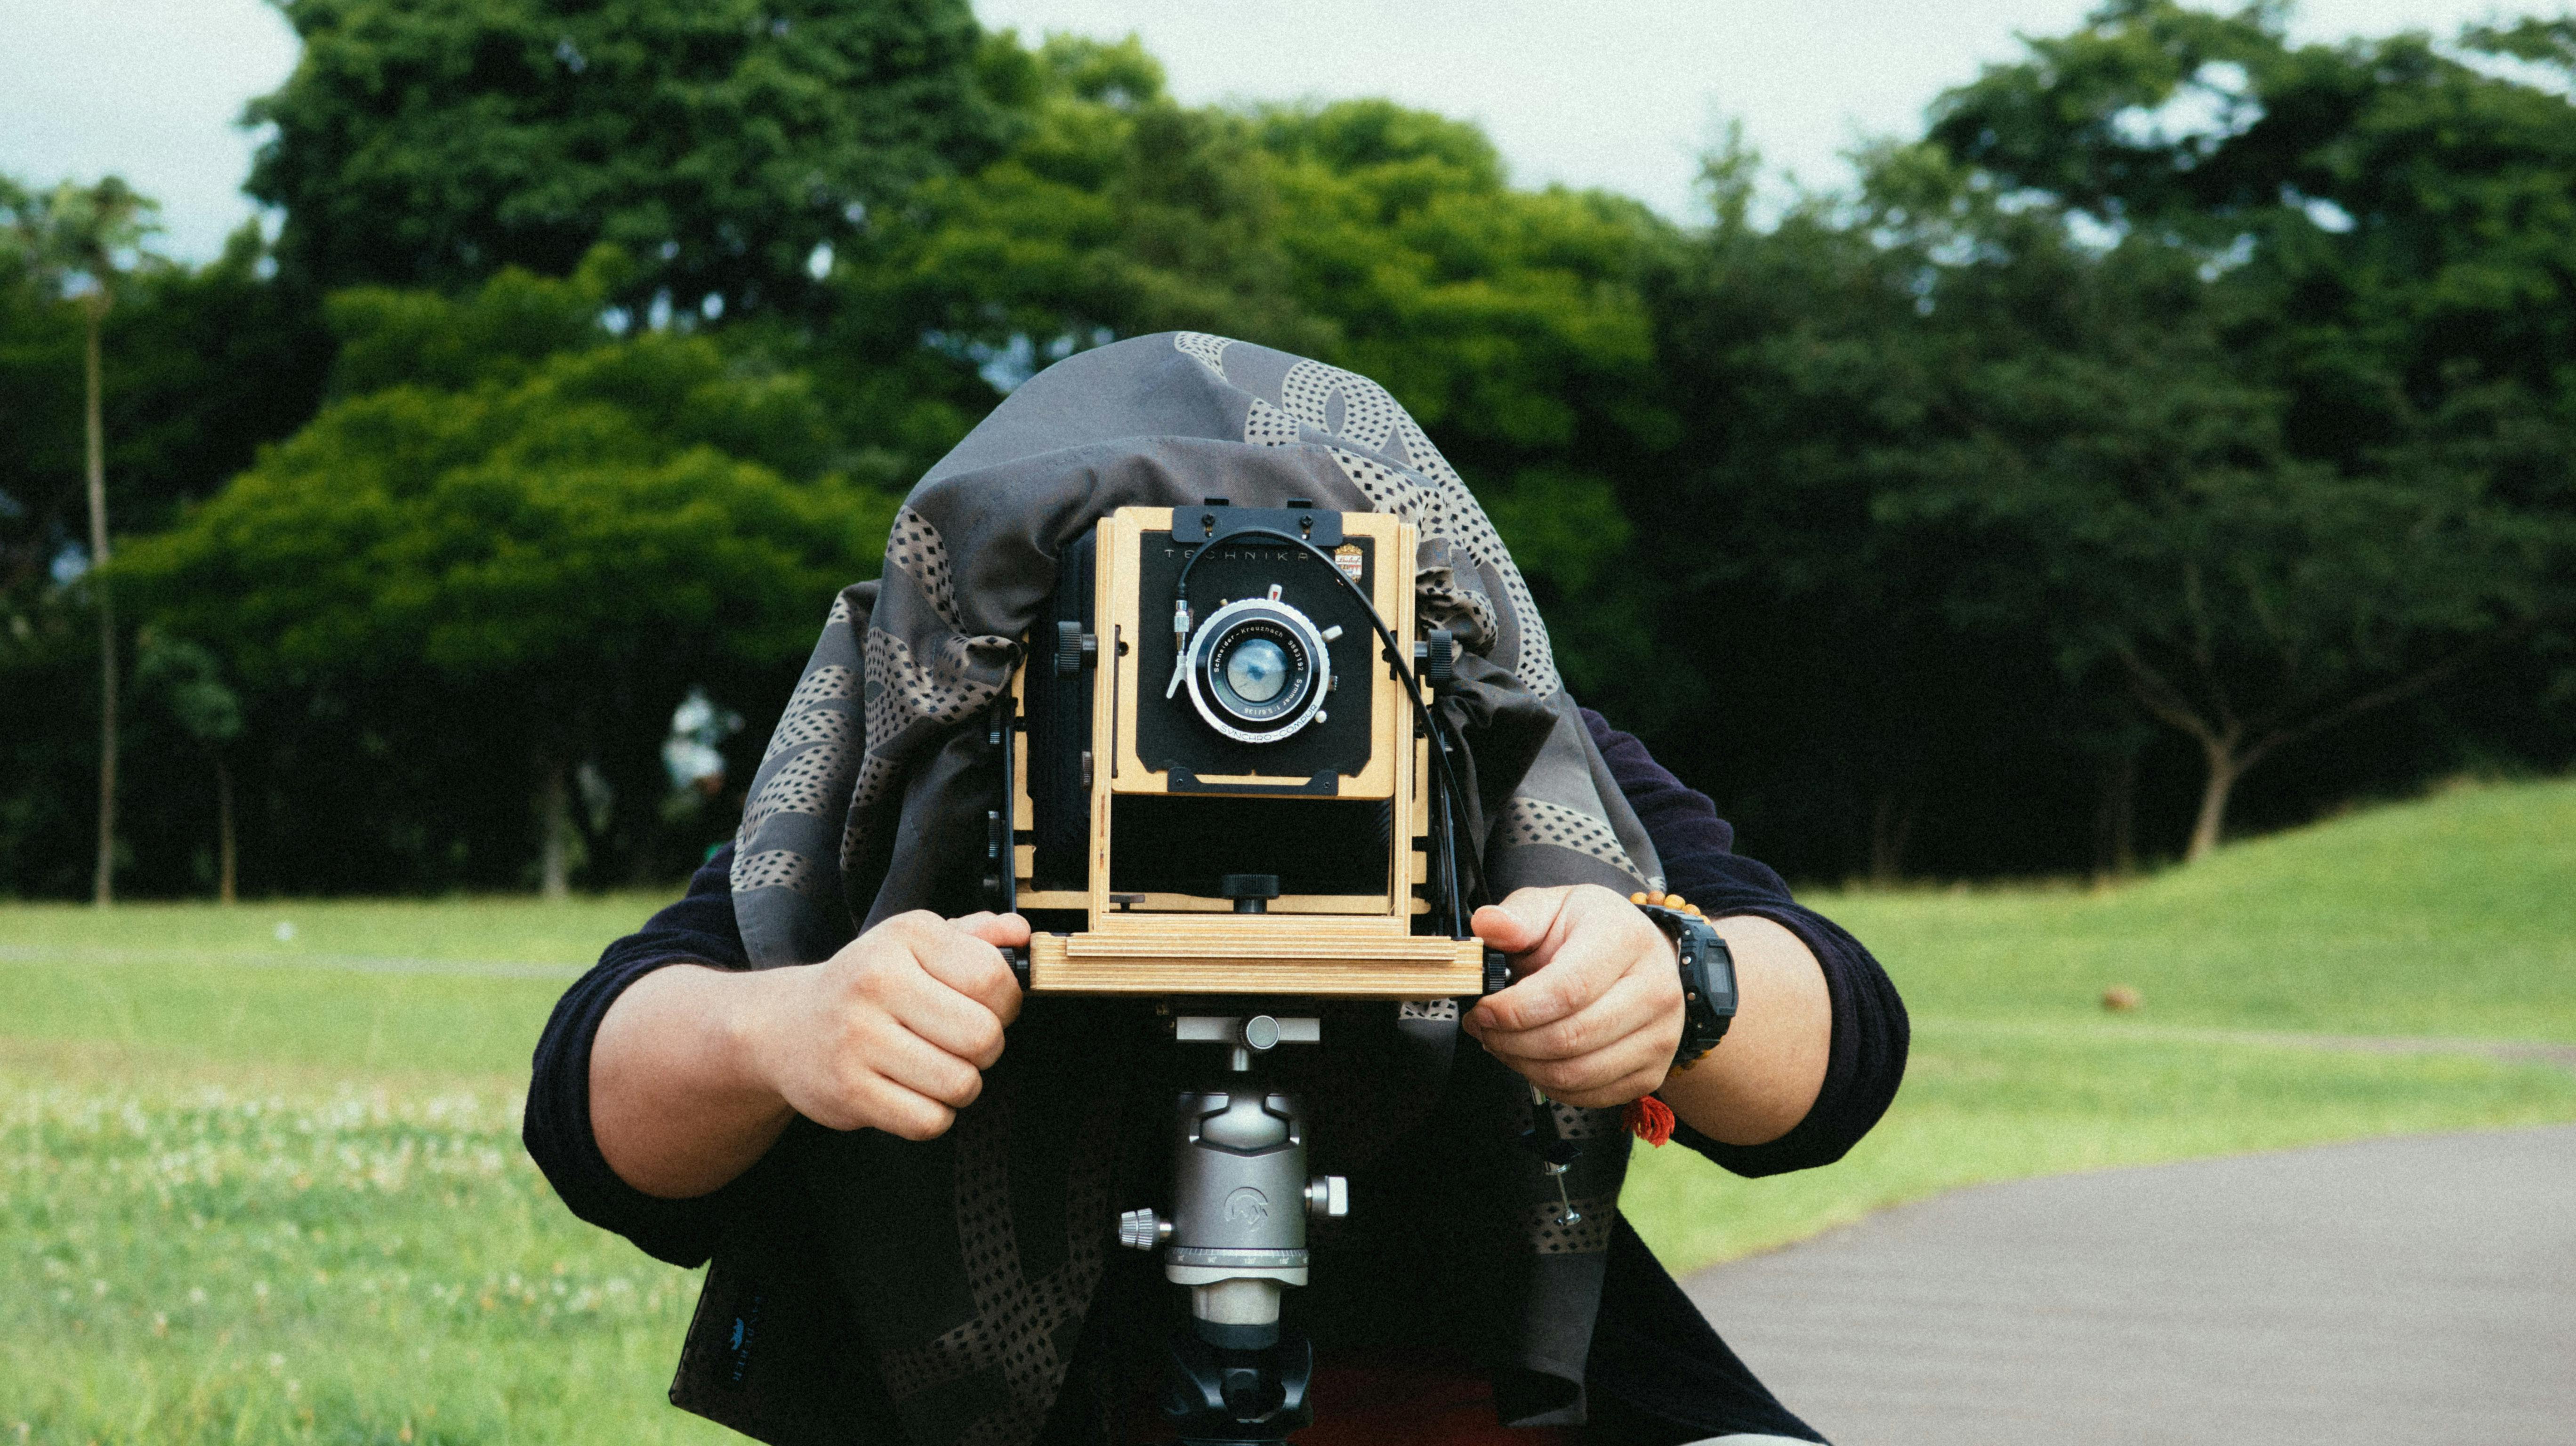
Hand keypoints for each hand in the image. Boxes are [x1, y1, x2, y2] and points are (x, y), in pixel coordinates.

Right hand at [741, 910, 1027, 1140]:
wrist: (786, 1027)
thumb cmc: (866, 984)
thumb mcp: (915, 944)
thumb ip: (975, 935)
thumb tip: (1021, 935)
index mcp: (906, 936)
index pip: (993, 977)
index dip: (1006, 1002)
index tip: (987, 1006)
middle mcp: (878, 981)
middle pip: (983, 1036)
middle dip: (987, 1048)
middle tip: (962, 1043)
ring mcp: (858, 1038)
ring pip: (960, 1083)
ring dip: (961, 1084)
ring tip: (936, 1067)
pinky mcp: (848, 1090)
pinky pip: (928, 1120)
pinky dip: (933, 1114)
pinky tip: (913, 1092)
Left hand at [1464, 884, 1682, 1107]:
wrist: (1644, 956)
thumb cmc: (1595, 932)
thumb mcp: (1554, 905)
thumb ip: (1518, 916)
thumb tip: (1488, 925)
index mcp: (1626, 940)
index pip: (1566, 990)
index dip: (1515, 1009)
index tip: (1483, 1010)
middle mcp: (1654, 990)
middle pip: (1570, 1038)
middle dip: (1510, 1041)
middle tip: (1484, 1029)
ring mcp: (1659, 1036)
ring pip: (1576, 1074)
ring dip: (1524, 1065)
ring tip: (1503, 1043)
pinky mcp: (1652, 1072)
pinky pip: (1588, 1095)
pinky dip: (1548, 1084)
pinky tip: (1532, 1059)